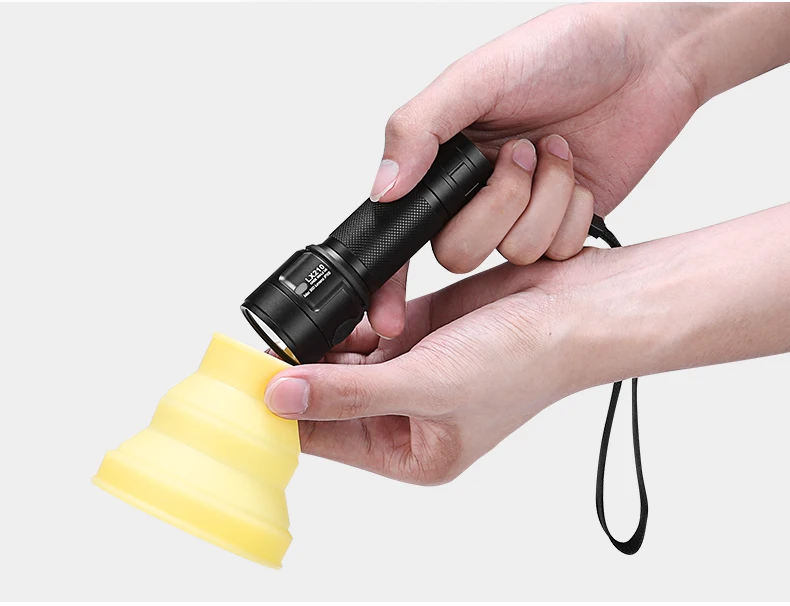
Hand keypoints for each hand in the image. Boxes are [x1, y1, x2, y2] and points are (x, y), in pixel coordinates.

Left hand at [264, 254, 589, 483]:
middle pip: (326, 395)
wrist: (573, 310)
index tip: (248, 380)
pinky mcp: (416, 332)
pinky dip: (356, 315)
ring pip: (342, 358)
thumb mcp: (428, 387)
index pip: (322, 437)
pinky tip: (358, 306)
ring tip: (335, 323)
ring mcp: (407, 371)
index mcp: (407, 451)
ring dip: (333, 338)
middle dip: (306, 368)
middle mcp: (404, 416)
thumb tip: (278, 397)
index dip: (283, 410)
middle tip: (277, 342)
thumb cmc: (525, 365)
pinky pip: (365, 327)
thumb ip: (348, 395)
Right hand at [365, 2, 706, 337]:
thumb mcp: (478, 76)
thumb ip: (420, 128)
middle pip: (458, 253)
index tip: (389, 319)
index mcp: (442, 162)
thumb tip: (383, 188)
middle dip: (499, 205)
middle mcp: (474, 194)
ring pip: (514, 254)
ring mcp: (520, 215)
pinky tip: (577, 171)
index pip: (400, 232)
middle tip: (521, 152)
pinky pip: (558, 252)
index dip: (390, 283)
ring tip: (555, 150)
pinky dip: (574, 210)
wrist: (647, 54)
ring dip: (545, 199)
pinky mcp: (563, 225)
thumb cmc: (562, 50)